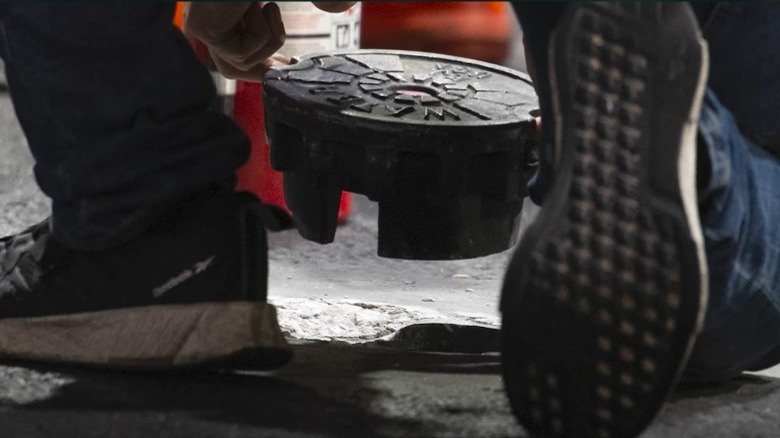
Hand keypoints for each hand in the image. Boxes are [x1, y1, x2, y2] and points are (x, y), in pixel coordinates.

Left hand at [184, 2, 357, 81]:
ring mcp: (204, 24)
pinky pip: (240, 54)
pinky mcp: (204, 29)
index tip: (286, 64)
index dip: (263, 63)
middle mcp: (210, 17)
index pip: (237, 49)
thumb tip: (343, 6)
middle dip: (263, 68)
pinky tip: (264, 6)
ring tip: (272, 11)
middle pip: (231, 67)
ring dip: (267, 43)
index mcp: (225, 8)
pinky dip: (262, 35)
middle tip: (285, 63)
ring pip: (238, 64)